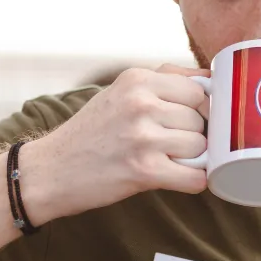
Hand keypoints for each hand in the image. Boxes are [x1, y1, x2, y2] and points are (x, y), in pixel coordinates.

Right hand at [17, 67, 210, 223]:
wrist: (50, 170)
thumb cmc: (90, 133)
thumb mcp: (120, 93)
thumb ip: (163, 82)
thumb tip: (211, 81)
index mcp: (137, 79)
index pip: (198, 88)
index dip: (199, 108)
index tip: (188, 121)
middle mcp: (141, 102)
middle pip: (201, 118)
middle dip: (193, 134)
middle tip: (169, 145)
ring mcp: (143, 136)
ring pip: (201, 146)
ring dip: (191, 159)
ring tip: (165, 160)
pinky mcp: (144, 170)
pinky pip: (195, 177)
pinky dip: (193, 182)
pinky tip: (177, 179)